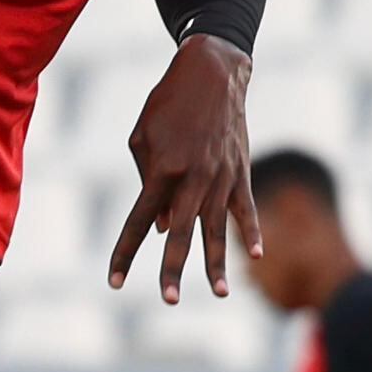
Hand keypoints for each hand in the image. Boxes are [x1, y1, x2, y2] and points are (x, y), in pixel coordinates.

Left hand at [107, 34, 256, 304]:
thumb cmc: (167, 103)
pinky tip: (258, 256)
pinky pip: (246, 206)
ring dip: (217, 262)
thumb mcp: (143, 137)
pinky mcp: (240, 169)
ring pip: (218, 227)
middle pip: (179, 232)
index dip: (125, 253)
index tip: (114, 282)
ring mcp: (220, 175)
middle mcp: (192, 176)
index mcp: (161, 169)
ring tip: (219, 294)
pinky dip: (253, 231)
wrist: (211, 71)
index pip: (138, 221)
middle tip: (167, 300)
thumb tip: (161, 226)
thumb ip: (149, 183)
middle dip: (172, 268)